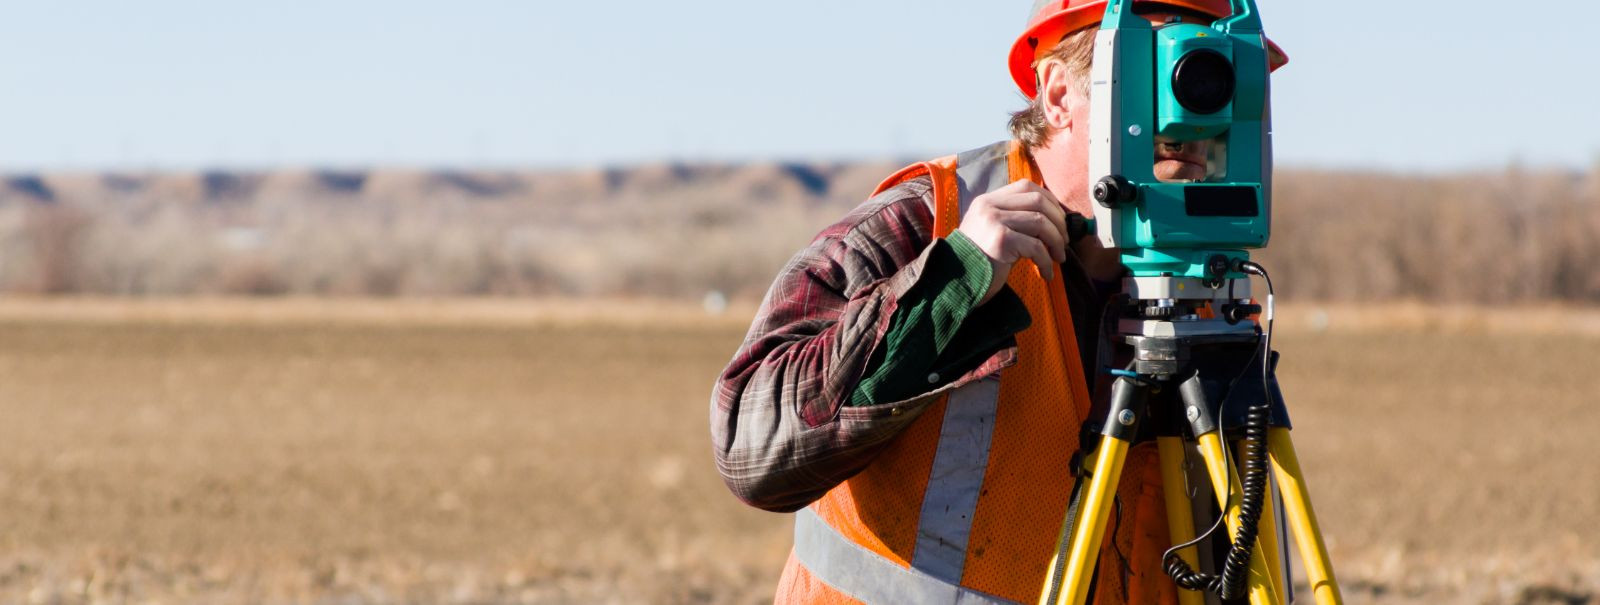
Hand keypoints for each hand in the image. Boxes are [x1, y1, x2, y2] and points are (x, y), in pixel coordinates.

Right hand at [955, 179, 1068, 304]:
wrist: (955, 283)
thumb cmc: (979, 260)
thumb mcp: (992, 231)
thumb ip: (1013, 218)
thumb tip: (1055, 218)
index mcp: (988, 200)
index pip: (1027, 186)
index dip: (1050, 201)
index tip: (1059, 221)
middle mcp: (989, 206)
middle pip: (1038, 202)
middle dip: (1059, 222)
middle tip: (1065, 241)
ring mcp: (994, 222)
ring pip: (1040, 223)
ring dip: (1056, 242)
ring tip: (1058, 257)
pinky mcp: (1000, 241)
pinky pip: (1035, 247)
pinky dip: (1046, 261)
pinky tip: (1047, 273)